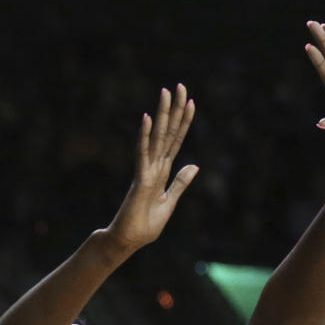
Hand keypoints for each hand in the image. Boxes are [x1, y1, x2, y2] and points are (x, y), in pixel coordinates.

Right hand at [105, 85, 197, 252]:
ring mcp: (147, 170)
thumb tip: (195, 165)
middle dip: (174, 109)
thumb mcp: (170, 201)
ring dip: (162, 114)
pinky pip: (143, 154)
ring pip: (157, 138)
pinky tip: (148, 118)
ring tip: (165, 91)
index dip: (184, 122)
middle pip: (168, 133)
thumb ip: (181, 183)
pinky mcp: (140, 180)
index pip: (176, 141)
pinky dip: (145, 136)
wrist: (129, 240)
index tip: (191, 101)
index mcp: (163, 171)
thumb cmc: (146, 224)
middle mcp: (155, 166)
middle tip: (179, 84)